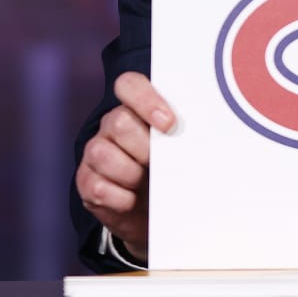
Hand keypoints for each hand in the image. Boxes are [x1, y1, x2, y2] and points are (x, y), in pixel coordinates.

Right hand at [74, 72, 174, 262]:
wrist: (155, 211)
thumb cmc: (173, 170)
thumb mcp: (183, 149)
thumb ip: (187, 135)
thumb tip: (210, 135)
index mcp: (136, 109)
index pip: (129, 85)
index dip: (146, 99)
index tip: (169, 124)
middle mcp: (112, 125)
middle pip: (119, 122)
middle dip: (144, 148)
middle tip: (160, 163)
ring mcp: (96, 152)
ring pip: (103, 154)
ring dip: (131, 174)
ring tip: (146, 183)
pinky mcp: (87, 181)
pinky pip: (98, 187)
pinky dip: (120, 198)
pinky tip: (132, 200)